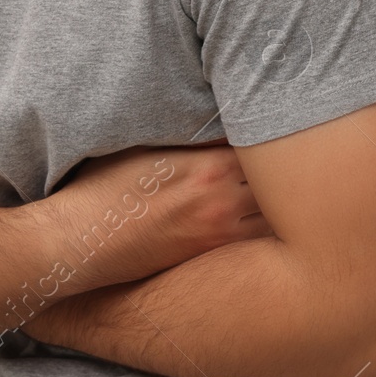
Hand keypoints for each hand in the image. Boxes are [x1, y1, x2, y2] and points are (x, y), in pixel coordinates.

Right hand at [52, 137, 273, 286]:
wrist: (81, 242)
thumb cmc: (103, 189)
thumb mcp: (145, 147)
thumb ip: (190, 137)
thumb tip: (217, 123)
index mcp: (209, 166)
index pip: (263, 145)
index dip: (271, 135)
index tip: (277, 126)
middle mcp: (223, 201)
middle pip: (279, 180)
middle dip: (284, 167)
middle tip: (294, 156)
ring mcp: (221, 232)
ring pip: (276, 214)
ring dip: (279, 199)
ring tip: (286, 187)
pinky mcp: (213, 254)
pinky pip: (258, 238)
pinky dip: (266, 225)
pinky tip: (265, 216)